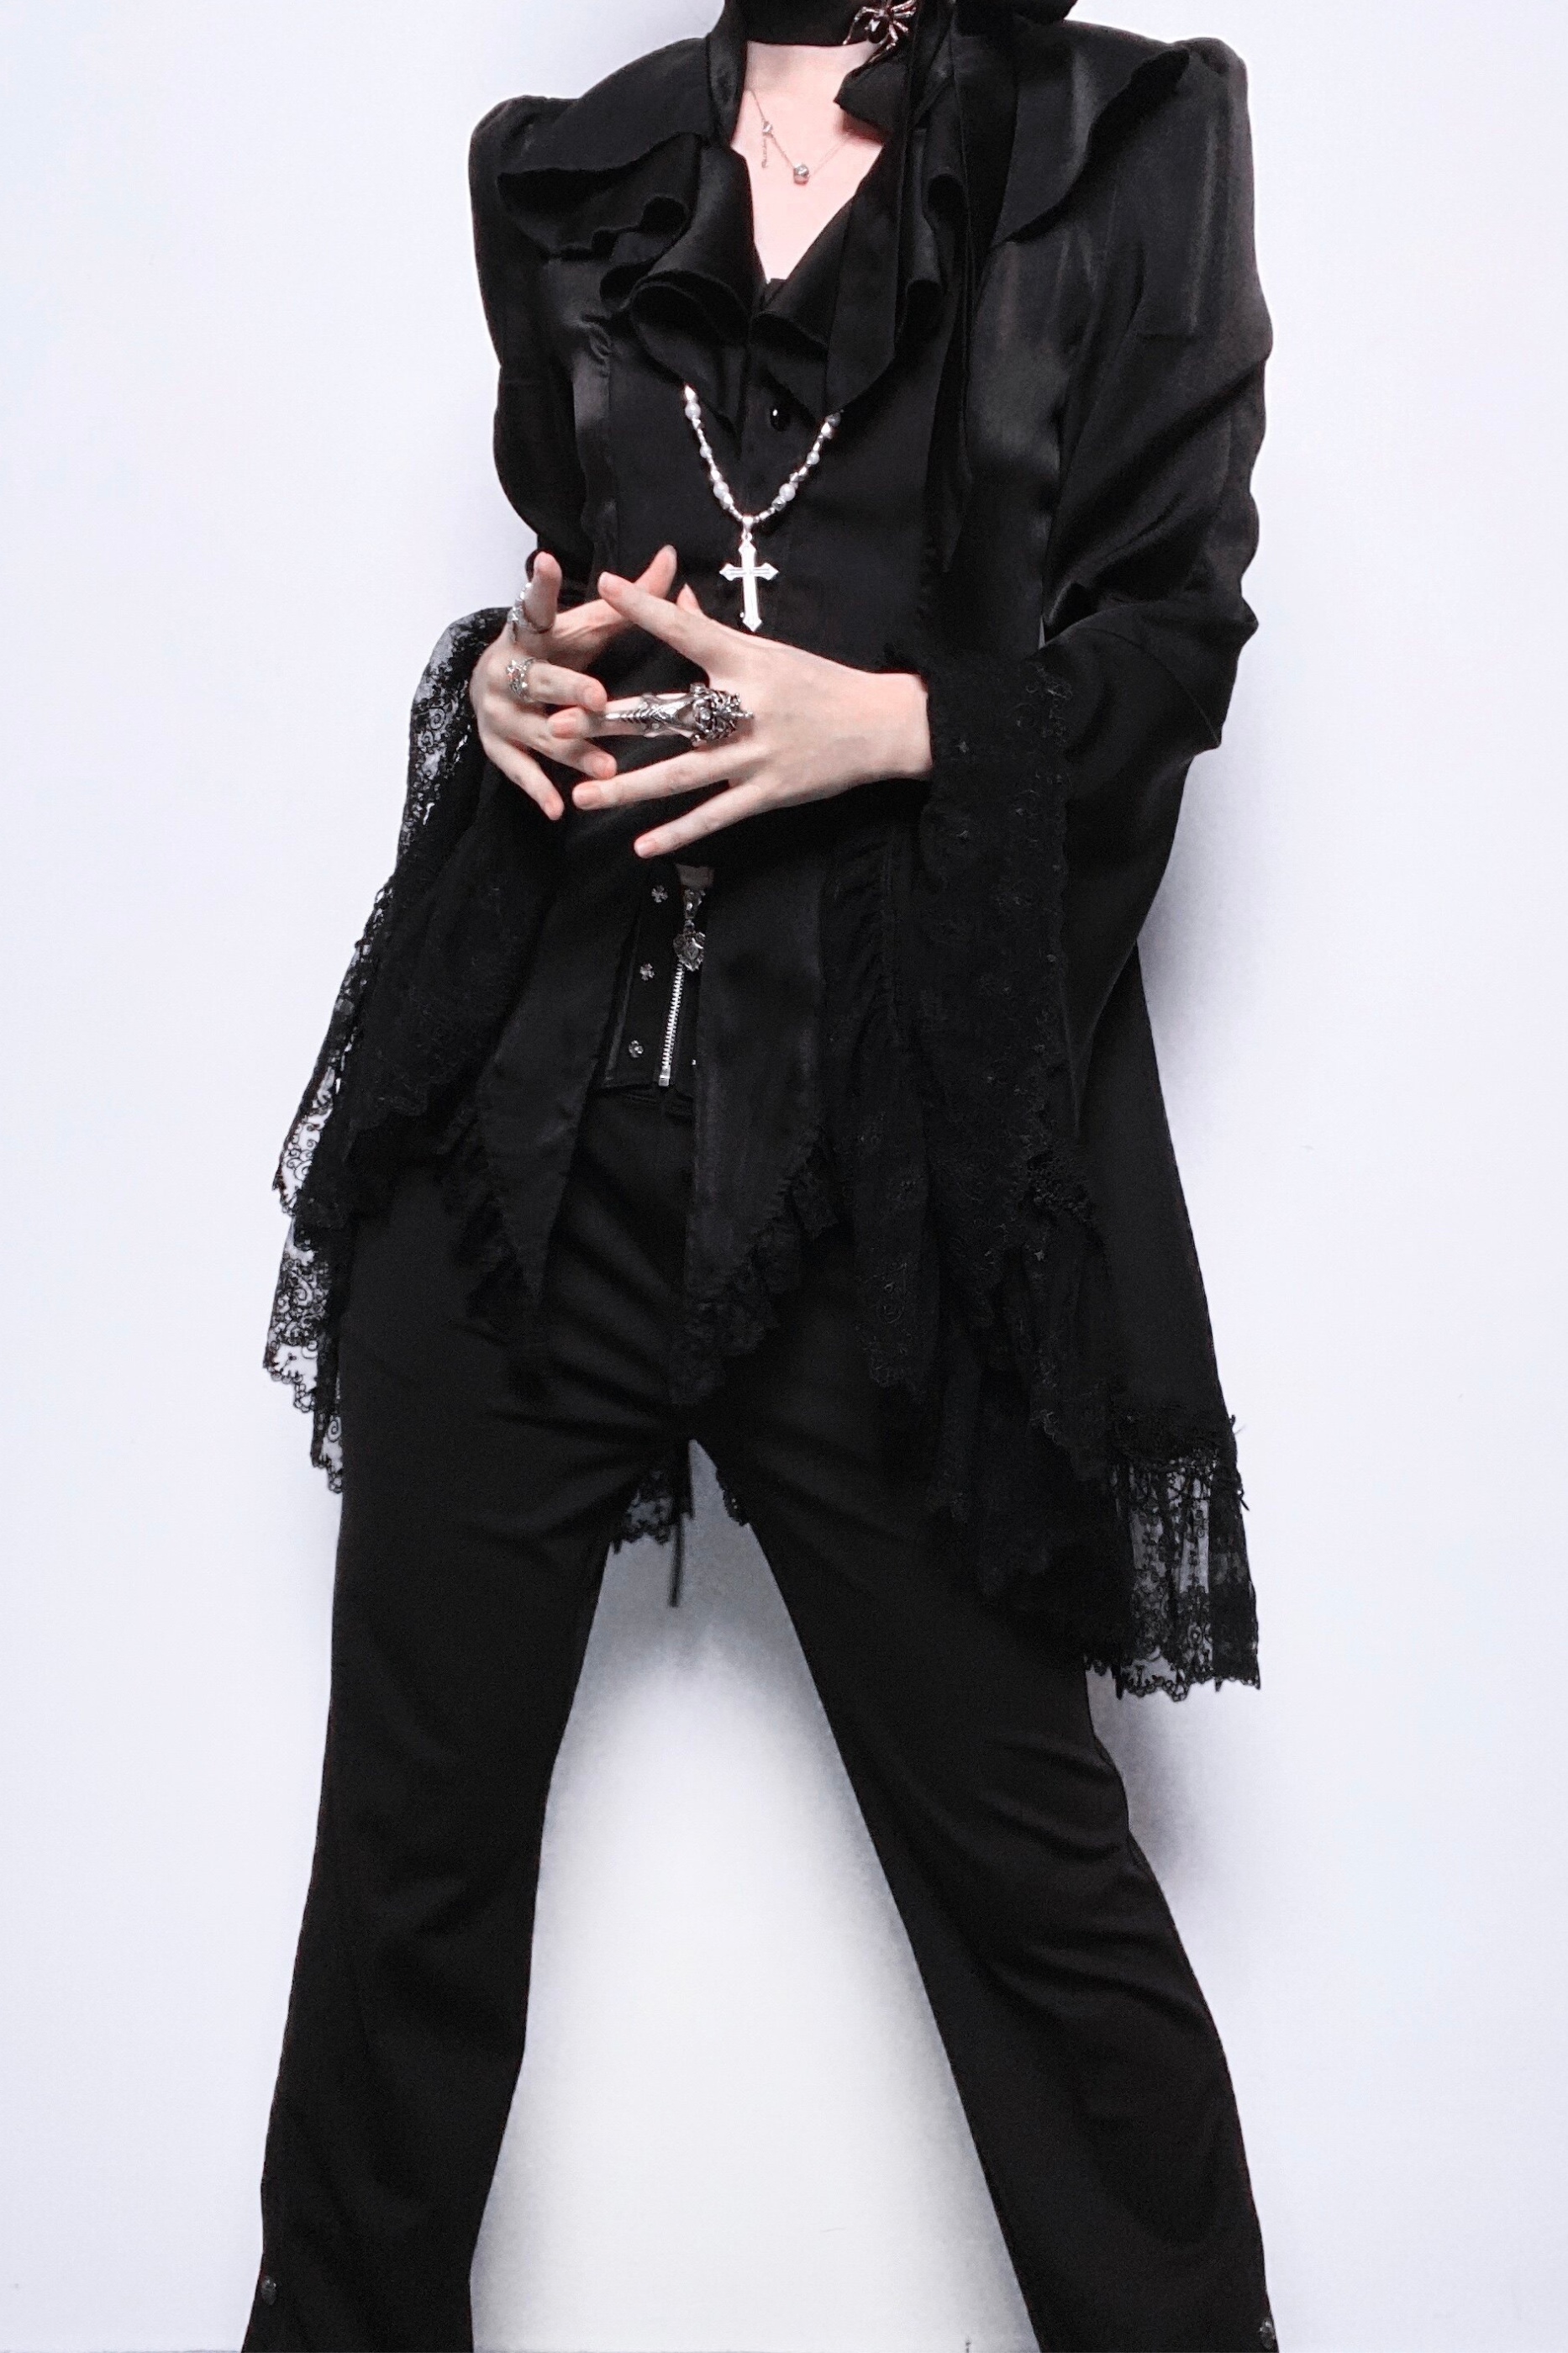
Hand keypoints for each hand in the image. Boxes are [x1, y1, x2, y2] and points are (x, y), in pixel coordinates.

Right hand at [469, 546, 681, 819]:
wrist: (492, 682)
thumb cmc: (554, 651)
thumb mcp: (584, 624)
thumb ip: (626, 599)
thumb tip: (673, 556)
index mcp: (530, 632)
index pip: (536, 605)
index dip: (541, 586)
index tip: (547, 563)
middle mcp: (508, 668)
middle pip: (540, 680)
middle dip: (568, 689)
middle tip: (598, 698)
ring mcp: (499, 710)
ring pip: (538, 732)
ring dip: (571, 750)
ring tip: (606, 767)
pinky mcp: (496, 744)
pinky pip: (519, 770)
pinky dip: (539, 789)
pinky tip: (559, 808)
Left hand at [571, 572, 932, 856]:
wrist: (880, 726)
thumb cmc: (821, 684)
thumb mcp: (771, 651)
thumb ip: (715, 632)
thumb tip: (676, 597)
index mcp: (746, 662)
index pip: (687, 631)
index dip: (645, 609)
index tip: (604, 589)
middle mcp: (745, 708)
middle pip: (665, 714)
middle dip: (607, 721)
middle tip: (555, 724)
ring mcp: (754, 756)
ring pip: (679, 775)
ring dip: (626, 788)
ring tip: (580, 795)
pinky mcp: (767, 793)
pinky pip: (714, 816)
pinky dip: (677, 833)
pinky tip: (640, 846)